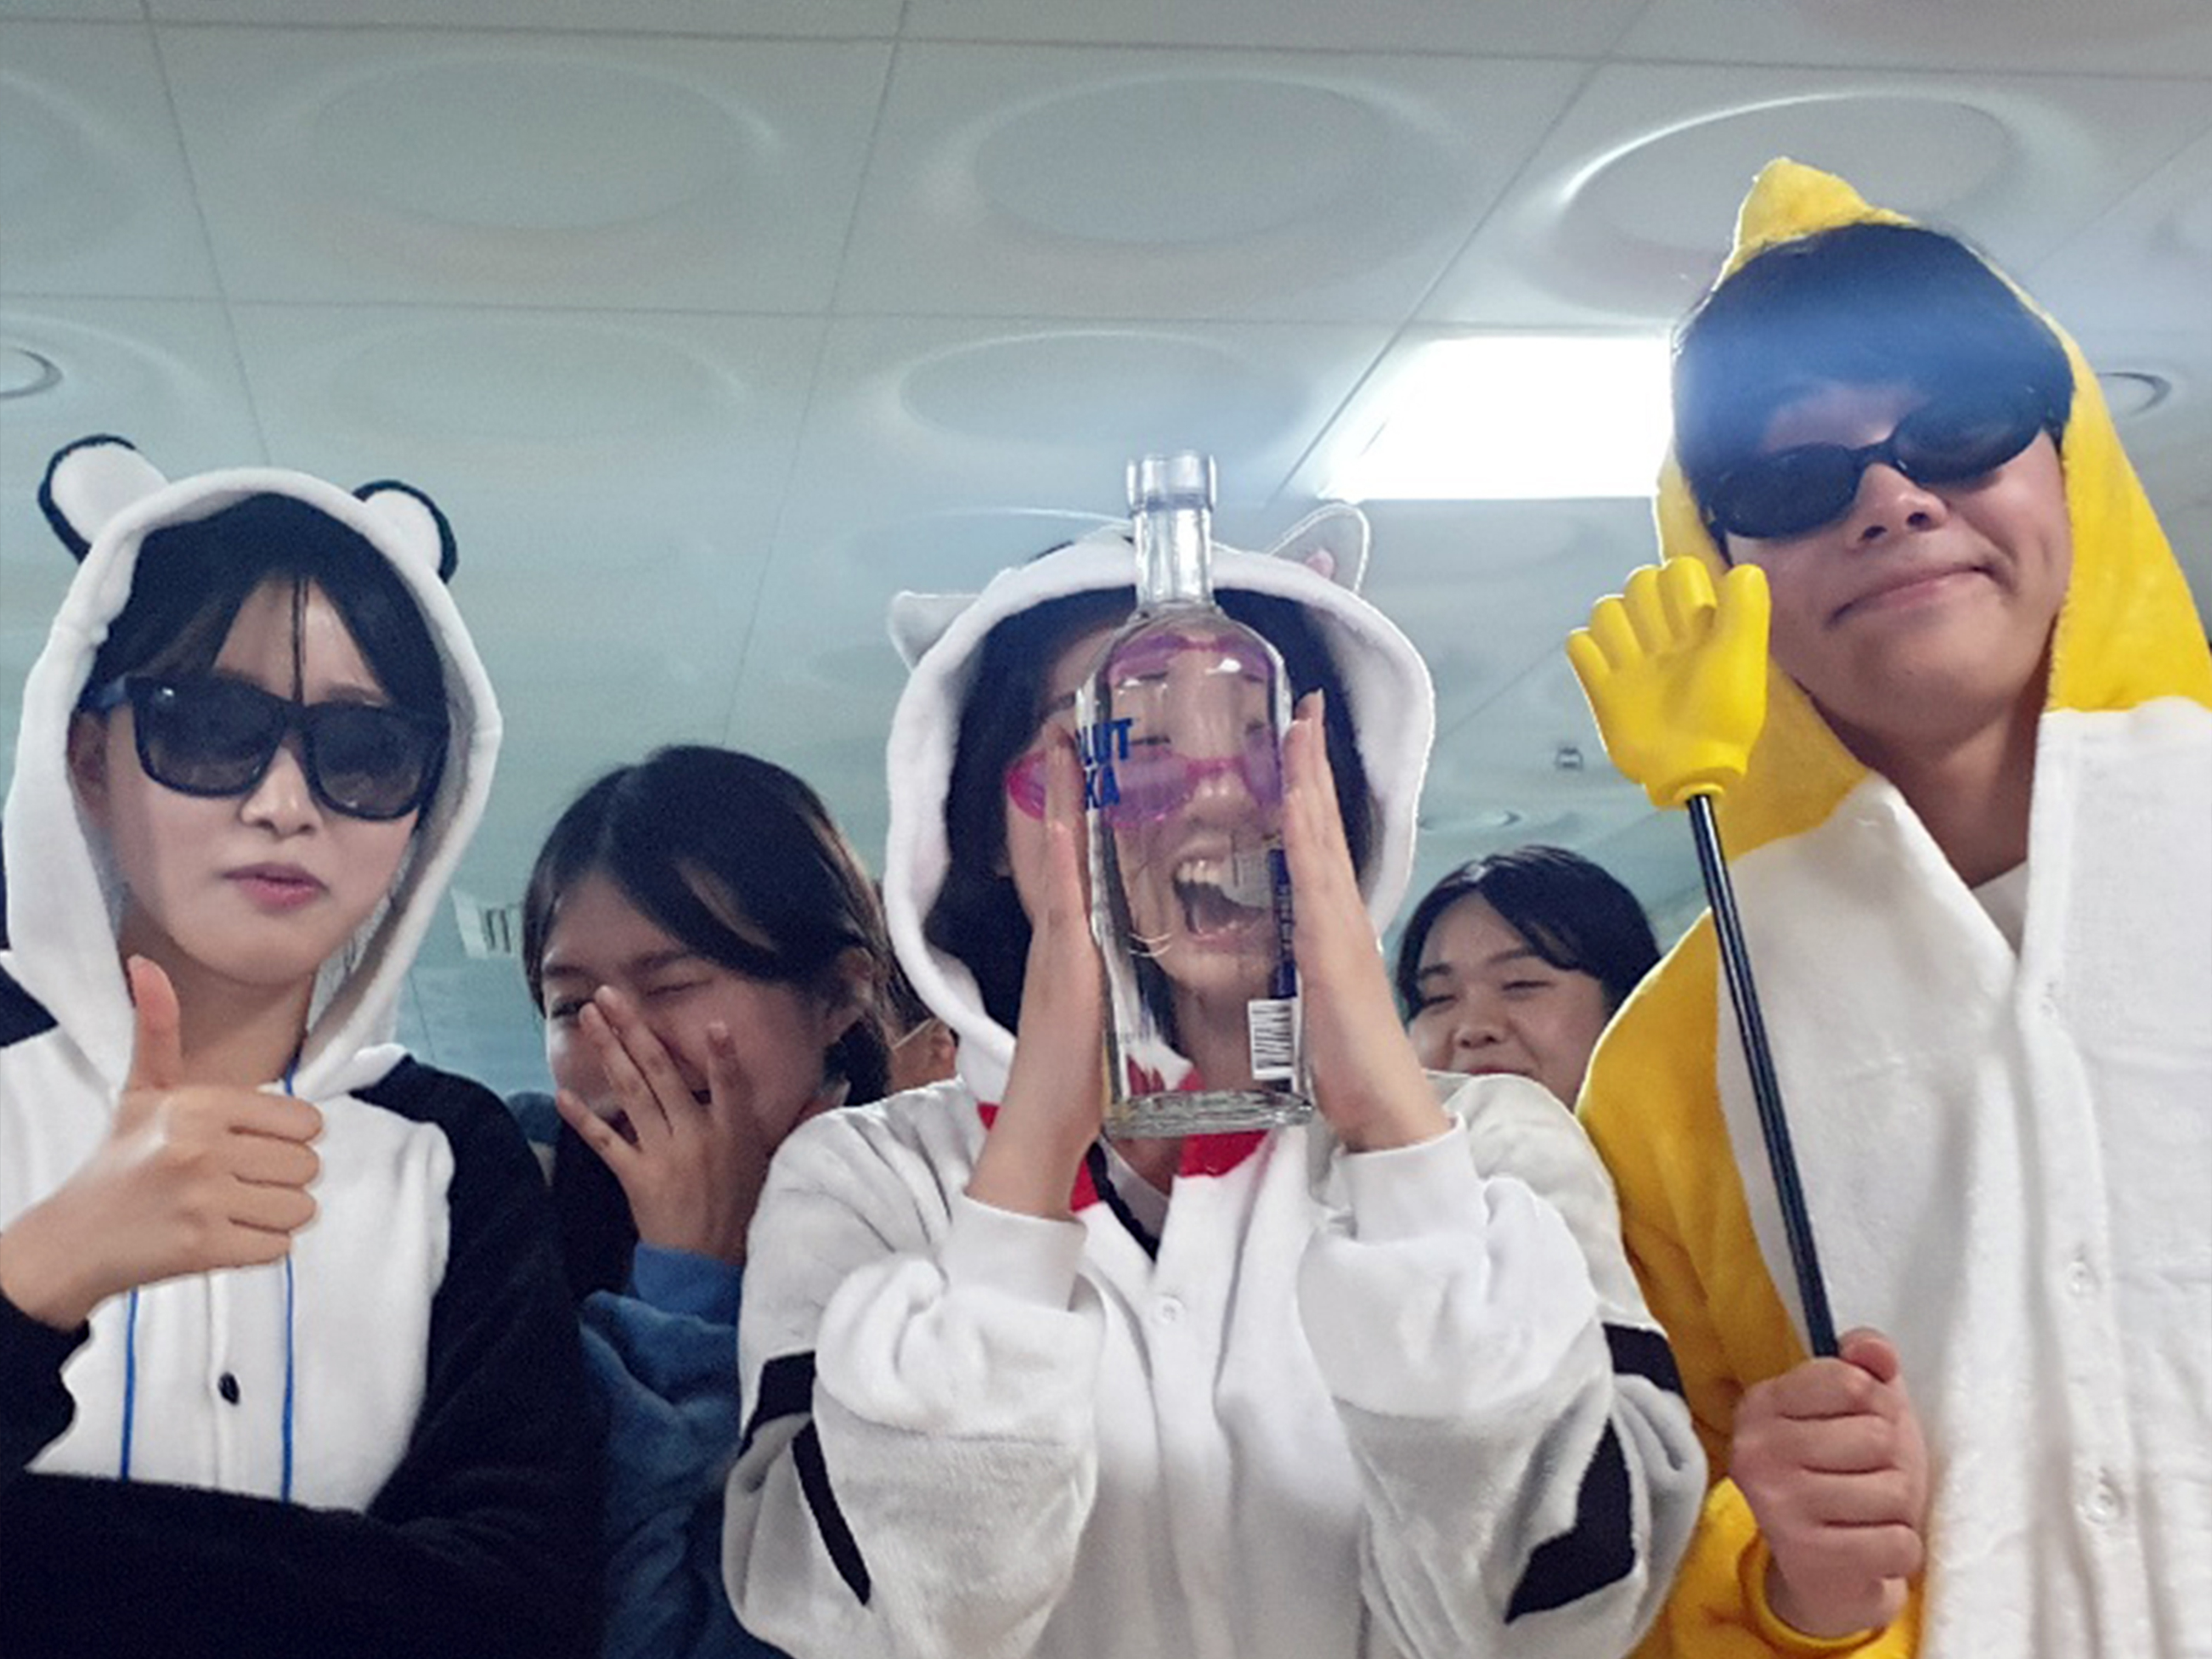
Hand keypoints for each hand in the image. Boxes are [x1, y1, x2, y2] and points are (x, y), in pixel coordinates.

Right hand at [0, 957, 321, 1330]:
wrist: (74, 1238)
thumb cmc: (122, 1159)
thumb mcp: (143, 1090)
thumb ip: (158, 1028)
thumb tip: (145, 965)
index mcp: (198, 1106)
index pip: (305, 1122)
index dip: (286, 1137)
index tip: (250, 1143)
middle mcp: (203, 1149)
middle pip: (307, 1166)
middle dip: (281, 1176)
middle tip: (237, 1179)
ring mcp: (205, 1202)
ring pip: (300, 1208)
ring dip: (275, 1213)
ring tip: (232, 1206)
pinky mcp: (206, 1250)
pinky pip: (279, 1248)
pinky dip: (259, 1246)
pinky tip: (224, 1234)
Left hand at [555, 987, 793, 1264]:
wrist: (707, 1266)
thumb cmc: (744, 1210)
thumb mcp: (776, 1163)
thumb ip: (797, 1121)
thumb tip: (832, 1089)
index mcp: (734, 1132)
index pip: (730, 1086)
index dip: (722, 1057)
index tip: (714, 1024)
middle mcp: (696, 1136)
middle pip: (662, 1074)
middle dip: (634, 1030)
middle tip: (608, 994)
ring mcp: (662, 1154)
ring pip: (631, 1093)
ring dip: (608, 1053)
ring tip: (587, 1019)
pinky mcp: (635, 1176)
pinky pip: (606, 1142)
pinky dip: (584, 1119)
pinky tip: (562, 1093)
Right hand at [968, 732, 1105, 1217]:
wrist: (1048, 1122)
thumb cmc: (1082, 1077)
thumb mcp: (1108, 1011)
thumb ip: (1117, 977)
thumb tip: (1137, 958)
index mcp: (1076, 942)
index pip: (1077, 862)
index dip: (1076, 811)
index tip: (1081, 763)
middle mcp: (1061, 933)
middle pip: (1058, 845)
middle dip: (1058, 787)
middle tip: (1062, 727)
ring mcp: (1057, 945)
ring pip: (1057, 858)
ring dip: (1056, 801)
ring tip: (1059, 745)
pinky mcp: (1063, 965)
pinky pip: (1062, 902)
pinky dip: (1060, 860)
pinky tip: (1064, 822)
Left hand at [1281, 692, 1445, 1152]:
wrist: (1382, 1106)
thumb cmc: (1342, 1065)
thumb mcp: (1305, 1003)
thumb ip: (1295, 971)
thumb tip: (1279, 955)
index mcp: (1326, 926)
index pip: (1312, 842)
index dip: (1305, 789)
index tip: (1295, 741)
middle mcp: (1336, 914)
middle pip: (1319, 824)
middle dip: (1310, 763)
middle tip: (1302, 707)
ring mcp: (1337, 925)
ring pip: (1319, 836)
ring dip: (1310, 779)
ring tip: (1300, 726)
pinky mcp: (1332, 945)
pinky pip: (1315, 876)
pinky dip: (1308, 831)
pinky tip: (1298, 798)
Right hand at [1567, 559, 1770, 808]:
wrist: (1690, 770)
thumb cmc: (1724, 718)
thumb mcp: (1742, 661)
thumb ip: (1746, 612)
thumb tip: (1745, 570)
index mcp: (1700, 627)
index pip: (1679, 570)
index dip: (1683, 587)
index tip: (1697, 624)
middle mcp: (1663, 637)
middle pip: (1637, 581)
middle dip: (1649, 604)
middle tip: (1666, 646)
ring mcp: (1630, 661)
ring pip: (1605, 609)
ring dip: (1617, 629)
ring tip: (1637, 663)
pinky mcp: (1603, 687)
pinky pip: (1579, 645)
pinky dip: (1588, 652)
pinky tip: (1609, 673)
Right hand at [1734, 1327, 1929, 1638]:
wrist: (1825, 1575)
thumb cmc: (1846, 1477)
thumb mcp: (1856, 1411)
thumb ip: (1863, 1365)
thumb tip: (1877, 1352)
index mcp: (1762, 1405)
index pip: (1849, 1380)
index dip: (1878, 1405)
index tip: (1863, 1425)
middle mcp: (1757, 1451)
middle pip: (1878, 1437)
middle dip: (1892, 1464)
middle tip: (1867, 1480)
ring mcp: (1778, 1505)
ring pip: (1895, 1492)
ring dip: (1899, 1510)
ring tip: (1870, 1515)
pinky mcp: (1809, 1558)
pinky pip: (1899, 1544)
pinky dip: (1900, 1550)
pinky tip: (1872, 1549)